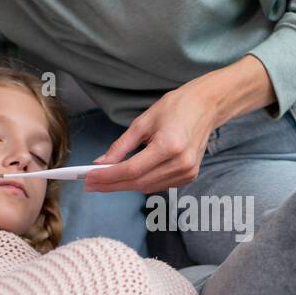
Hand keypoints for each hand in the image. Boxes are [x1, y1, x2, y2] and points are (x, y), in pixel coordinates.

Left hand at [84, 78, 219, 193]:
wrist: (206, 107)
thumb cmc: (175, 107)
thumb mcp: (143, 121)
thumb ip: (121, 145)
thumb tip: (100, 162)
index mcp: (169, 145)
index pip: (131, 169)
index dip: (108, 176)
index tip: (88, 178)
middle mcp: (181, 163)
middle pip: (138, 182)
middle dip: (111, 184)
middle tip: (90, 184)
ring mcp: (188, 172)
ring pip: (147, 187)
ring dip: (124, 186)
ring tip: (104, 181)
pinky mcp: (190, 176)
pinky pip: (159, 185)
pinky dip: (141, 183)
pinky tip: (129, 177)